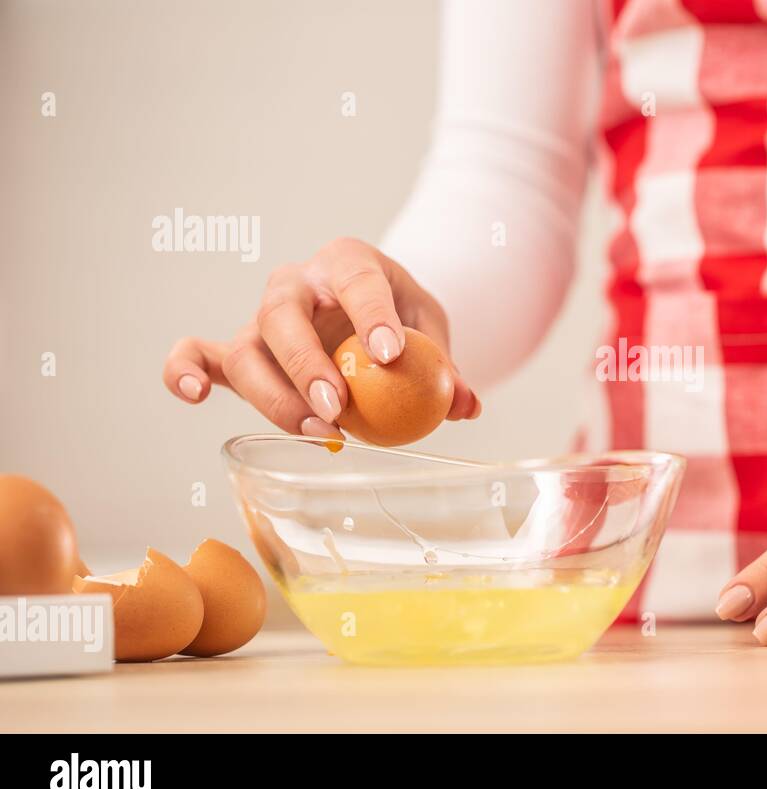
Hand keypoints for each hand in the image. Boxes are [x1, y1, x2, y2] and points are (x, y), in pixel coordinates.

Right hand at [163, 237, 478, 435]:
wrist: (373, 314)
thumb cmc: (401, 318)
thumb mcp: (432, 330)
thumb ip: (446, 366)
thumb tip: (465, 406)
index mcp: (348, 262)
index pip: (356, 280)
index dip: (372, 315)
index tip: (391, 354)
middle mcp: (296, 284)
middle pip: (282, 315)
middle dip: (306, 365)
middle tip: (339, 408)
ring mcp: (261, 318)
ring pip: (245, 349)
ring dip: (275, 396)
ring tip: (322, 434)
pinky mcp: (238, 350)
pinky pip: (197, 353)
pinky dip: (185, 370)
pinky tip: (196, 394)